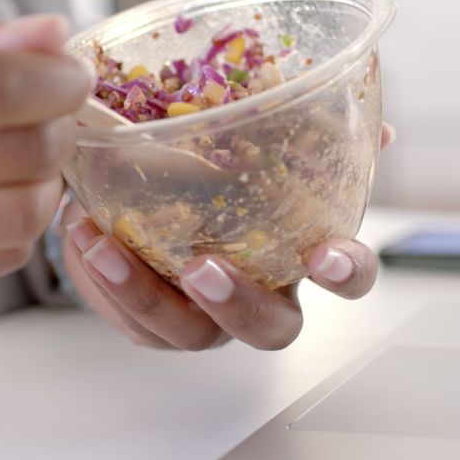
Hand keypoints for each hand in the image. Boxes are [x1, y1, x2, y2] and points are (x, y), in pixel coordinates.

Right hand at [0, 15, 91, 291]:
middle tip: (59, 115)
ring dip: (50, 182)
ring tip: (37, 160)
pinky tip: (5, 196)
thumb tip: (54, 35)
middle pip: (17, 153)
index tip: (76, 76)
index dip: (55, 82)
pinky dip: (23, 225)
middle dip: (62, 129)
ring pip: (18, 215)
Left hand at [60, 123, 395, 350]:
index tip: (326, 255)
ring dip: (145, 292)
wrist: (145, 194)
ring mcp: (203, 317)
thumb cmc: (218, 174)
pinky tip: (82, 234)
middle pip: (270, 330)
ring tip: (107, 247)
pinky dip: (104, 278)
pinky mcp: (150, 322)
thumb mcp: (261, 145)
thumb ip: (314, 134)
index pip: (348, 276)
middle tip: (202, 269)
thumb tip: (376, 128)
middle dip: (238, 305)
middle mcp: (258, 296)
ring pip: (187, 330)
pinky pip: (130, 317)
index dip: (346, 272)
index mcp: (298, 253)